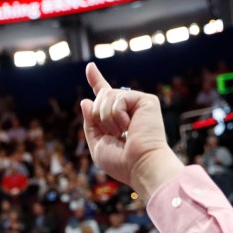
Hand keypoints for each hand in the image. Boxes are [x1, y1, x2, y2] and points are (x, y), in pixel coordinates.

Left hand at [80, 63, 183, 197]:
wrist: (139, 165)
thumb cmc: (121, 162)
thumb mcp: (97, 144)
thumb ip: (90, 123)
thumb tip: (86, 100)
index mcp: (117, 119)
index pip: (104, 96)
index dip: (96, 81)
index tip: (90, 67)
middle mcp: (129, 109)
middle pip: (100, 96)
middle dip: (98, 115)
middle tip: (113, 134)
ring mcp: (138, 104)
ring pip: (106, 94)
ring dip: (106, 117)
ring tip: (121, 132)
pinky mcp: (146, 100)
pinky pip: (119, 98)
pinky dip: (117, 114)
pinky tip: (128, 126)